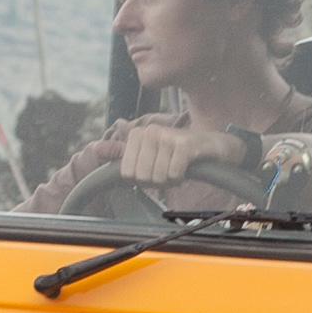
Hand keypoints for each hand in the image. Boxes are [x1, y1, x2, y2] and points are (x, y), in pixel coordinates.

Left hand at [110, 114, 243, 188]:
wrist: (216, 147)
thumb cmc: (180, 152)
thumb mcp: (149, 152)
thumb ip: (121, 152)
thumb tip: (95, 148)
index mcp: (138, 134)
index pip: (128, 174)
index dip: (144, 179)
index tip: (156, 169)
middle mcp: (150, 131)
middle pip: (142, 177)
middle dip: (158, 181)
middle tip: (169, 170)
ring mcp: (167, 136)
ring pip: (159, 177)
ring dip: (172, 180)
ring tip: (179, 168)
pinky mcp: (185, 144)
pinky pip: (174, 173)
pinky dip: (181, 177)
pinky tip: (187, 168)